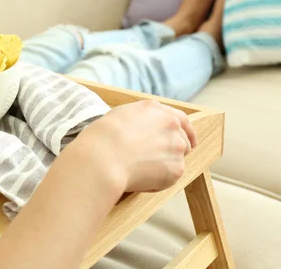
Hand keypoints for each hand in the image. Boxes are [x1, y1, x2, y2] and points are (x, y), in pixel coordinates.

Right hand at [76, 100, 196, 192]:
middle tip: (153, 160)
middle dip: (172, 150)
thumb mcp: (120, 116)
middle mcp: (171, 124)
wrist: (102, 158)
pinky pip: (170, 176)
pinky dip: (158, 180)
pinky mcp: (176, 168)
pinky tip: (138, 177)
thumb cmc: (102, 138)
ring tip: (140, 168)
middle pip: (183, 139)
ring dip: (165, 165)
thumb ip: (141, 119)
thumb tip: (145, 130)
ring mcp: (176, 146)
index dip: (184, 130)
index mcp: (155, 109)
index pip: (180, 118)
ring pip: (177, 159)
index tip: (187, 139)